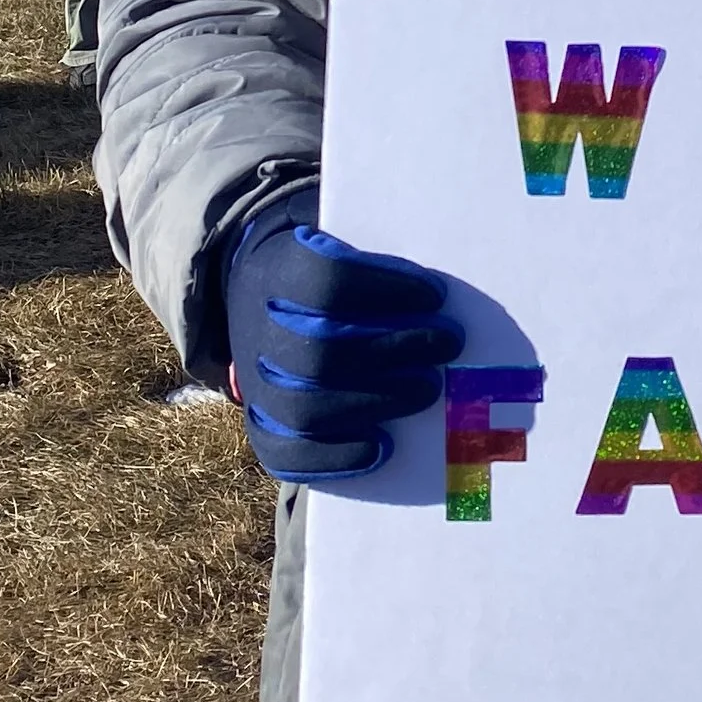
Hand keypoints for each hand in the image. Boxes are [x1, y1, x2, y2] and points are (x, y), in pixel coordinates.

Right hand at [223, 192, 463, 480]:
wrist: (256, 294)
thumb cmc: (320, 271)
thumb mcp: (338, 244)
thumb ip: (378, 264)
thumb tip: (436, 296)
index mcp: (275, 272)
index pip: (325, 282)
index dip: (384, 289)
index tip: (436, 295)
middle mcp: (256, 330)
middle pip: (320, 351)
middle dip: (393, 350)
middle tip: (448, 344)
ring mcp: (254, 383)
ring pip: (304, 408)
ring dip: (377, 401)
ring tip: (429, 389)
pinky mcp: (261, 425)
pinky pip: (287, 455)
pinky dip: (337, 457)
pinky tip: (383, 445)